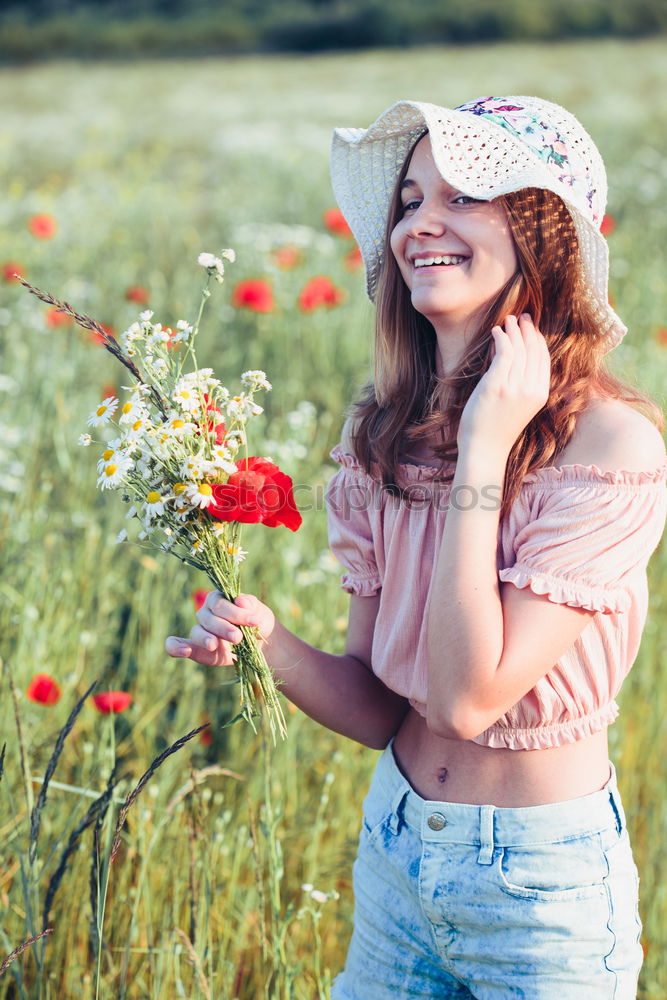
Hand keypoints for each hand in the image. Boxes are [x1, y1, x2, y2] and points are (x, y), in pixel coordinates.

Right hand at [165, 591, 275, 666]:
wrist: (260, 643)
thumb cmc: (258, 622)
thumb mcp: (260, 612)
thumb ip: (251, 605)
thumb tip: (240, 601)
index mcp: (218, 599)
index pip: (220, 604)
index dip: (235, 612)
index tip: (255, 621)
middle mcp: (206, 613)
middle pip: (208, 619)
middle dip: (223, 628)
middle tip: (238, 637)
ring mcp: (200, 631)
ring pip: (196, 632)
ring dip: (205, 639)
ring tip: (214, 645)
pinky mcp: (197, 650)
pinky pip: (176, 646)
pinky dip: (175, 647)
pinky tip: (183, 651)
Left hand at [458, 313, 549, 455]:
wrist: (485, 449)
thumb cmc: (496, 428)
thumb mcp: (517, 405)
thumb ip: (519, 382)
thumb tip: (511, 352)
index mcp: (540, 394)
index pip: (543, 359)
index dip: (538, 339)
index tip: (531, 326)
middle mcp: (531, 389)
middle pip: (533, 350)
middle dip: (528, 330)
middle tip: (521, 316)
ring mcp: (514, 388)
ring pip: (519, 349)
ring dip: (513, 330)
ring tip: (507, 320)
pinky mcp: (496, 386)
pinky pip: (504, 353)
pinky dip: (501, 338)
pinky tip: (496, 331)